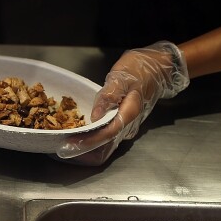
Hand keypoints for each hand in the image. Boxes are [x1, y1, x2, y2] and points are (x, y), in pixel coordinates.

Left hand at [55, 41, 189, 165]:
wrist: (157, 69)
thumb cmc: (138, 69)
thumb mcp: (121, 77)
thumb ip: (108, 96)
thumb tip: (95, 117)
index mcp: (129, 115)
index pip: (107, 135)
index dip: (88, 142)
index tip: (70, 143)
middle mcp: (128, 126)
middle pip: (106, 147)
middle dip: (85, 151)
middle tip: (64, 147)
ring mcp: (126, 128)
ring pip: (105, 146)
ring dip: (87, 148)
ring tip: (67, 143)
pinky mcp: (121, 125)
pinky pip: (106, 139)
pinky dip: (92, 141)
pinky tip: (79, 135)